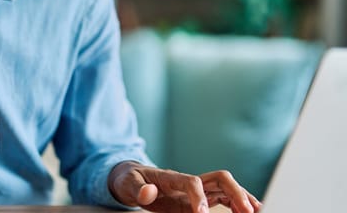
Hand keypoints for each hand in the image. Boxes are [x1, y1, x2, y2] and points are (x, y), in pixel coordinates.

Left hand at [108, 161, 261, 212]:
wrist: (132, 177)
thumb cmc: (130, 180)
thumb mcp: (128, 184)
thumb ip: (138, 190)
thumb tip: (148, 194)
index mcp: (172, 177)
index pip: (193, 182)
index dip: (200, 198)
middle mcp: (189, 180)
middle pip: (219, 179)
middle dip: (235, 193)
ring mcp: (196, 188)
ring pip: (226, 187)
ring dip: (242, 197)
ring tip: (256, 212)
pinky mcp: (199, 197)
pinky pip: (223, 197)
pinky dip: (237, 203)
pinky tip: (248, 211)